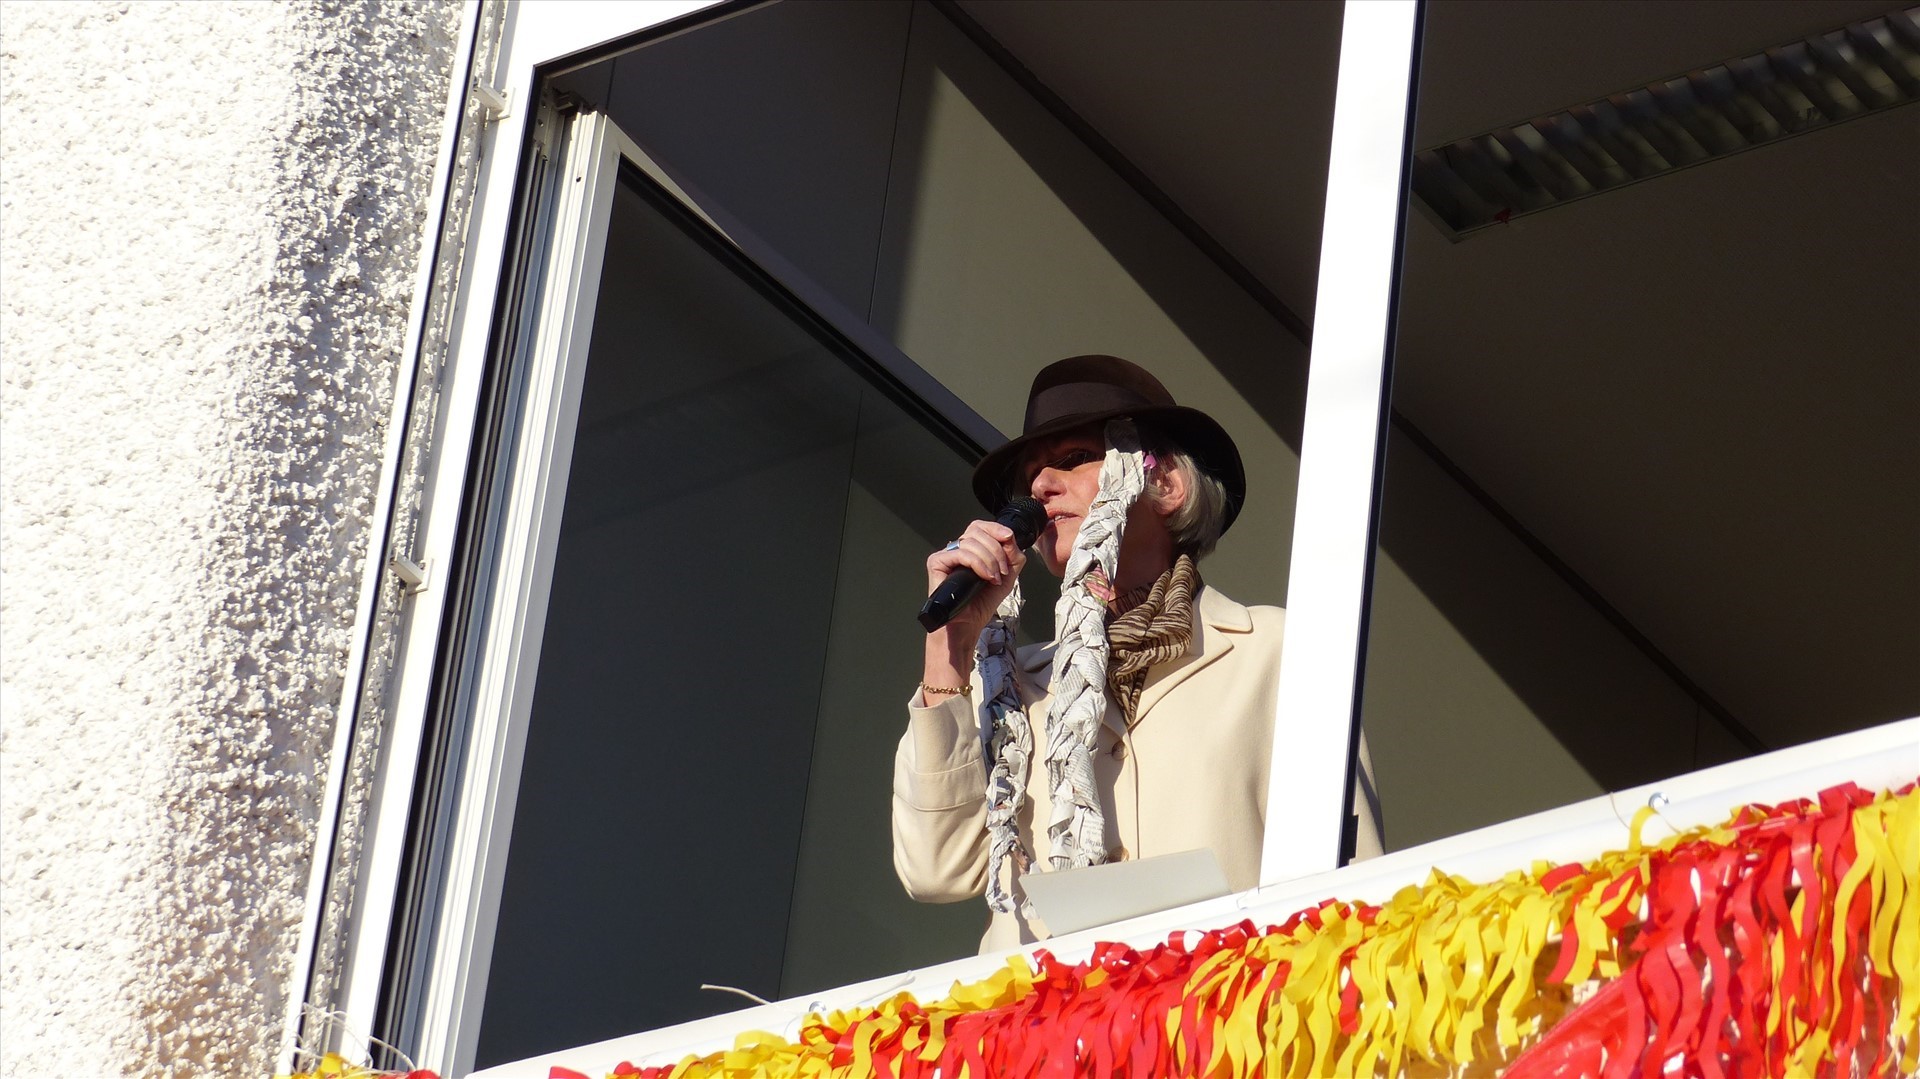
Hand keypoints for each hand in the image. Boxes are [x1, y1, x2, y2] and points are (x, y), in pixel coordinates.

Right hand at [920, 520, 1026, 694]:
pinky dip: (978, 564)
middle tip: (1002, 571)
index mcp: (971, 549)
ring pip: (971, 542)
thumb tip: (1010, 538)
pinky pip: (961, 553)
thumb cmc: (981, 603)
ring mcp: (946, 555)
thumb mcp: (1006, 577)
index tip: (1009, 539)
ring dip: (990, 560)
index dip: (996, 529)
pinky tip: (985, 578)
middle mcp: (957, 549)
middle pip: (977, 530)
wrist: (967, 624)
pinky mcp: (936, 562)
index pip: (981, 526)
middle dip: (997, 549)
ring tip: (994, 579)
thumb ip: (1013, 556)